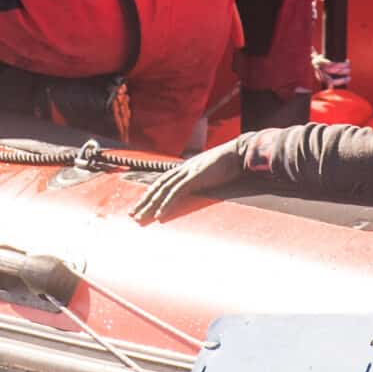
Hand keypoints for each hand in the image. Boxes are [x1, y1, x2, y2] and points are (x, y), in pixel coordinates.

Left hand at [129, 137, 250, 222]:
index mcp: (184, 168)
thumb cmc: (228, 164)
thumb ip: (199, 179)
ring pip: (163, 191)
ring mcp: (188, 173)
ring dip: (150, 206)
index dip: (150, 194)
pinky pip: (177, 193)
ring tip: (140, 218)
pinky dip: (167, 204)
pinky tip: (160, 215)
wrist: (240, 153)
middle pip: (157, 187)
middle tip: (132, 215)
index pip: (162, 182)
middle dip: (144, 202)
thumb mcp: (209, 172)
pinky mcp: (195, 178)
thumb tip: (195, 187)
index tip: (141, 205)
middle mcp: (182, 170)